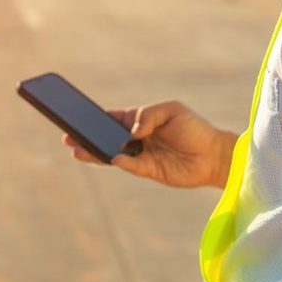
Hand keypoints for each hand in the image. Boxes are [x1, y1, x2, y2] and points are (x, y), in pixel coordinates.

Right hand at [63, 101, 237, 188]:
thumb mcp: (172, 110)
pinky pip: (131, 166)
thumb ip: (149, 115)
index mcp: (139, 120)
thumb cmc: (194, 128)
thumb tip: (132, 131)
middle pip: (106, 137)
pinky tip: (112, 158)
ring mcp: (141, 155)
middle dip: (87, 137)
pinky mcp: (150, 170)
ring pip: (112, 154)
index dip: (94, 117)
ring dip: (95, 153)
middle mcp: (137, 138)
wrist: (214, 154)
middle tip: (67, 136)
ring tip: (77, 150)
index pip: (111, 118)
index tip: (75, 115)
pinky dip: (121, 162)